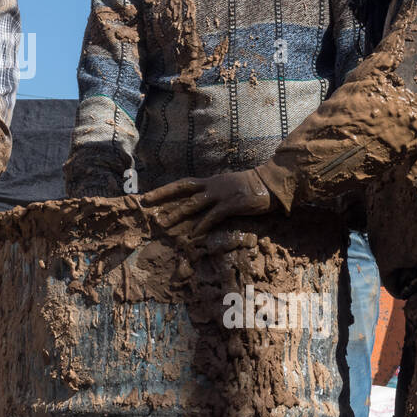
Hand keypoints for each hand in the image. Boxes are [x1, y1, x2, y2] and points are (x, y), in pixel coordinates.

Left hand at [140, 169, 273, 238]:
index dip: (164, 189)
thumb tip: (199, 202)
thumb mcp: (227, 186)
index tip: (148, 195)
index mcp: (210, 182)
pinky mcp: (233, 204)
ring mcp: (222, 194)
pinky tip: (194, 235)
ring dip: (178, 213)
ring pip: (194, 204)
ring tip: (163, 223)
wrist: (270, 184)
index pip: (183, 184)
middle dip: (163, 195)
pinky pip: (214, 215)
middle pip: (183, 189)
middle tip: (145, 202)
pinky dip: (203, 225)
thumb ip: (213, 193)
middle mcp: (212, 186)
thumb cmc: (249, 187)